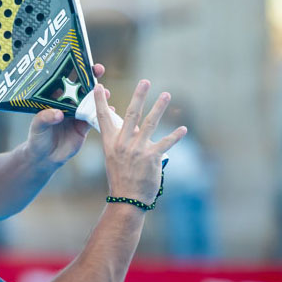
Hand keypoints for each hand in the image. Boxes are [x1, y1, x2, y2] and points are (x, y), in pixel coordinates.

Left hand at [26, 64, 109, 167]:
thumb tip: (58, 114)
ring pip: (91, 100)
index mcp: (54, 99)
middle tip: (99, 69)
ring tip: (106, 93)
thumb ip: (45, 118)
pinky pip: (96, 117)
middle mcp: (67, 103)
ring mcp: (77, 114)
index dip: (72, 69)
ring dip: (100, 95)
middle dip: (91, 76)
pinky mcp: (84, 126)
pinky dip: (104, 113)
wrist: (46, 158)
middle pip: (81, 86)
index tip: (81, 62)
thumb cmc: (37, 139)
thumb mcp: (37, 127)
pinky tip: (111, 111)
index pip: (64, 80)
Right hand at [94, 80, 186, 200]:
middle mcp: (123, 144)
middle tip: (144, 81)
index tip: (98, 86)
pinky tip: (183, 128)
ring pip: (150, 123)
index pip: (104, 118)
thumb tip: (136, 127)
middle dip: (139, 96)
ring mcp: (138, 150)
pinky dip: (175, 135)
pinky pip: (166, 142)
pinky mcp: (152, 157)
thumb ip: (126, 140)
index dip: (100, 101)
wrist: (127, 199)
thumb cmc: (121, 178)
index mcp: (111, 143)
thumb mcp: (115, 158)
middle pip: (131, 114)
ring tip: (166, 94)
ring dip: (159, 107)